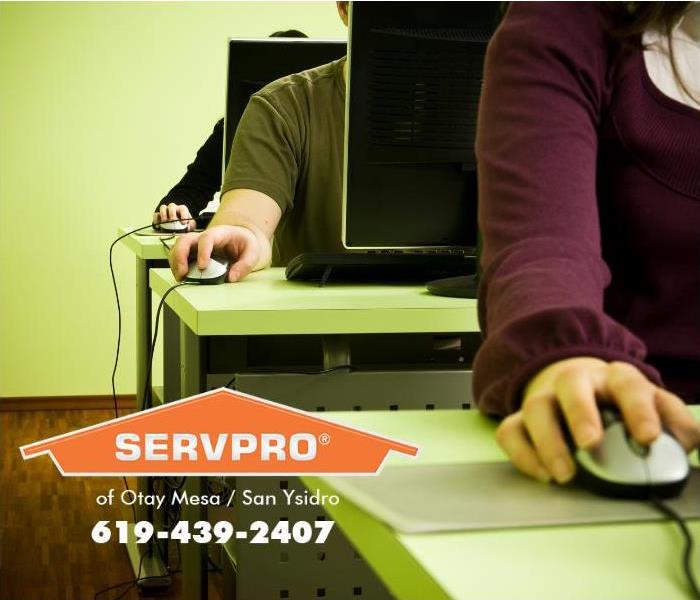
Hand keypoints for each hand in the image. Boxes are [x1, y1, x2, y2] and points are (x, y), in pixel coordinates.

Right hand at [153, 203, 195, 230]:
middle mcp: (173, 208)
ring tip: (164, 221)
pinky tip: (158, 226)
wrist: (177, 228)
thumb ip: (191, 226)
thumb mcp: (190, 225)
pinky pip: (156, 215)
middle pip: (171, 206)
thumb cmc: (185, 225)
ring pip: (163, 207)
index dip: (183, 215)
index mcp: (182, 209)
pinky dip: (156, 220)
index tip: (183, 223)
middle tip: (173, 221)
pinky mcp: (158, 216)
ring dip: (163, 214)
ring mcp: (165, 211)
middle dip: (172, 213)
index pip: (183, 208)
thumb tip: (187, 228)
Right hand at [168, 224, 261, 282]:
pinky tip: (181, 276)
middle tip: (183, 272)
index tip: (203, 267)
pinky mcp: (193, 252)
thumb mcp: (252, 252)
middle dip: (180, 256)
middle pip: (185, 239)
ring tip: (180, 277)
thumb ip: (245, 265)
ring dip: (175, 261)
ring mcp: (196, 244)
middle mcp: (204, 237)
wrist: (240, 239)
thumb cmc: (245, 243)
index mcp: (219, 234)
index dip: (202, 252)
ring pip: (178, 246)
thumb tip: (231, 278)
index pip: (207, 238)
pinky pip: (178, 255)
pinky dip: (176, 265)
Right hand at [496, 357, 699, 483]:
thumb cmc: (616, 402)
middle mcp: (573, 381)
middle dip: (580, 413)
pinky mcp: (519, 418)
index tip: (647, 438)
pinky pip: (510, 431)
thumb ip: (673, 421)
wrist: (572, 385)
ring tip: (564, 475)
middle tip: (590, 443)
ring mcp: (543, 398)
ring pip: (534, 407)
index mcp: (614, 377)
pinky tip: (542, 474)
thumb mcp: (651, 404)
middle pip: (570, 385)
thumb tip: (684, 443)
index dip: (638, 410)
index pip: (627, 384)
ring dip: (547, 441)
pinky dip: (522, 454)